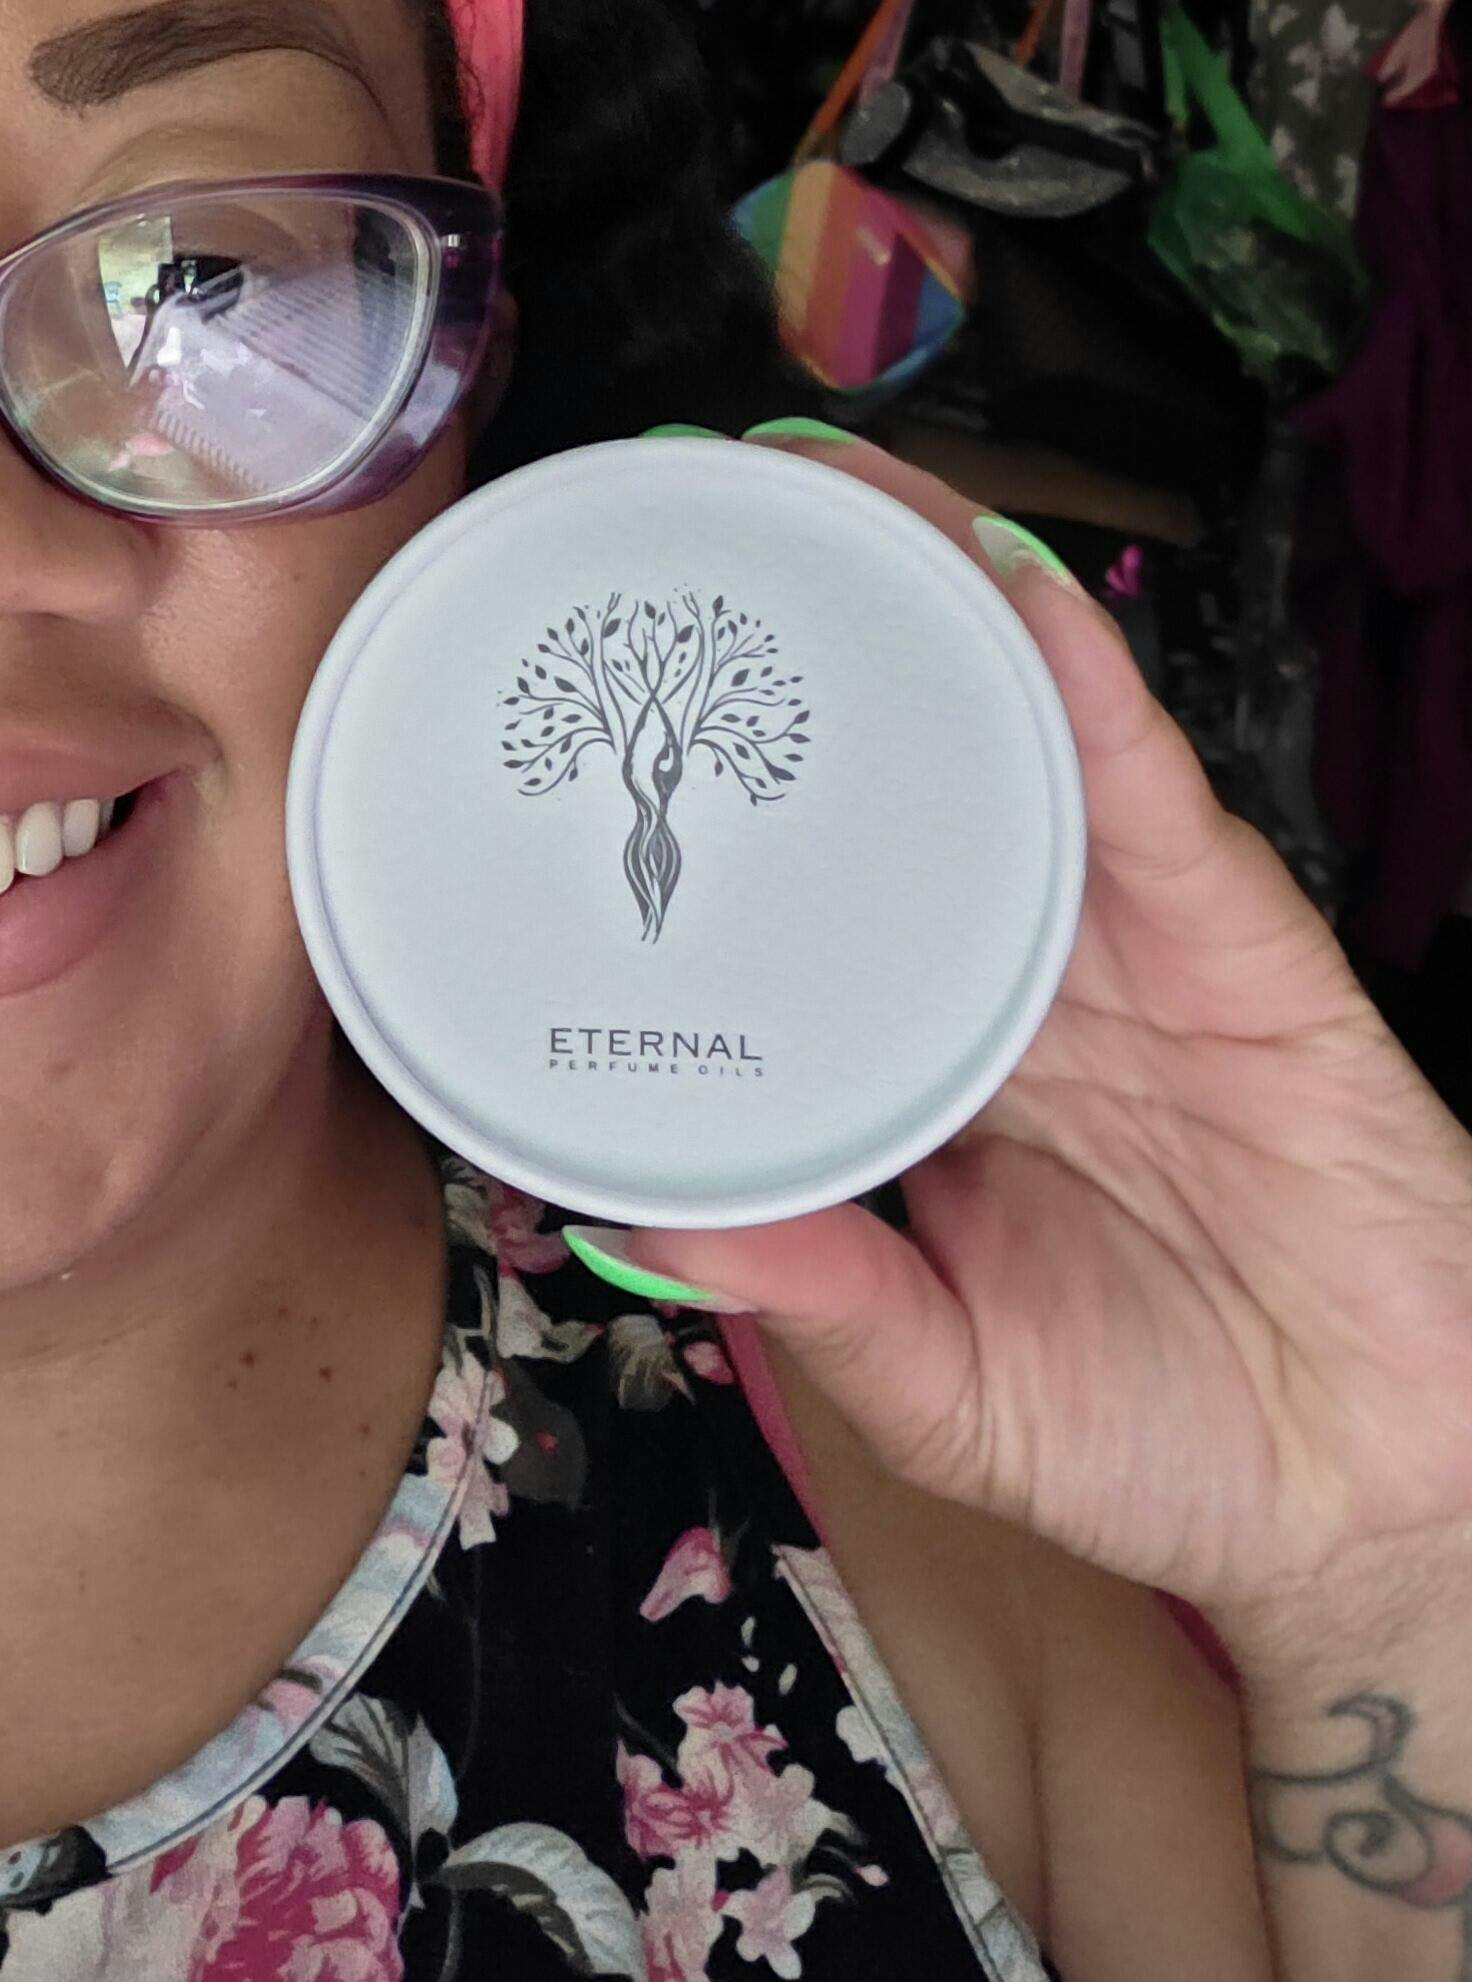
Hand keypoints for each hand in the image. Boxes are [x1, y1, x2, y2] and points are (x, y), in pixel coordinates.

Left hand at [596, 431, 1471, 1634]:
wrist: (1374, 1502)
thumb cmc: (1156, 1438)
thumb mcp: (938, 1385)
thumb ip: (809, 1288)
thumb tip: (637, 1217)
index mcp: (933, 1056)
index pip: (811, 888)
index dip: (724, 781)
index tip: (607, 687)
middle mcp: (1022, 972)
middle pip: (907, 769)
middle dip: (819, 632)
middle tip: (696, 500)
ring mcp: (1130, 946)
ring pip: (1020, 737)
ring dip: (932, 597)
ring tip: (825, 479)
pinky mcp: (1243, 944)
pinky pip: (1151, 794)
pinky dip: (1086, 685)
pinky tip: (1012, 588)